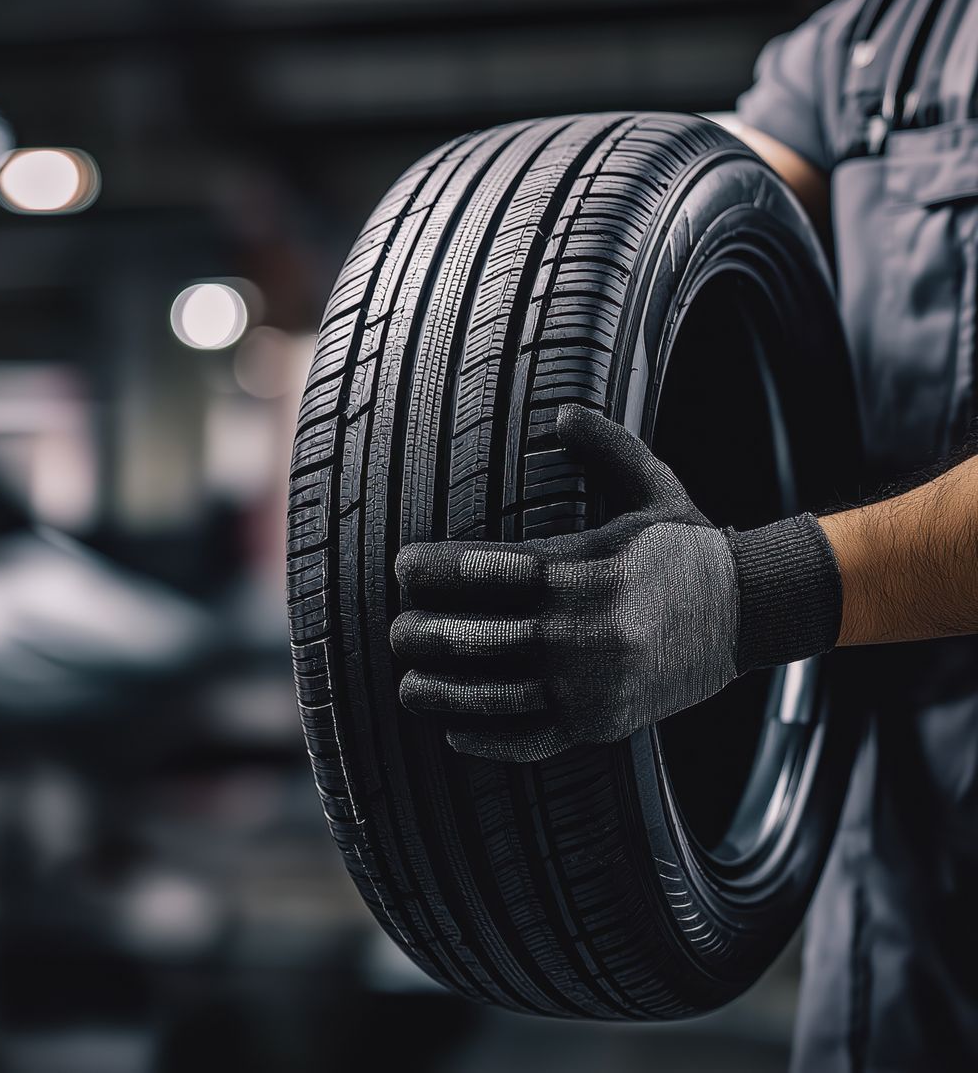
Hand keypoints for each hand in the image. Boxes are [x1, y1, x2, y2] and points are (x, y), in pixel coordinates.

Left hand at [389, 404, 841, 762]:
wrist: (756, 611)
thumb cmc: (689, 548)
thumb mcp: (653, 486)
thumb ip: (605, 447)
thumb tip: (561, 411)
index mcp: (581, 569)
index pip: (486, 571)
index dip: (434, 572)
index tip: (402, 569)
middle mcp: (580, 630)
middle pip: (477, 638)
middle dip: (424, 637)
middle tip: (395, 632)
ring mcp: (591, 683)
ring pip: (494, 696)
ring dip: (441, 693)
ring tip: (406, 686)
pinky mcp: (603, 722)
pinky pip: (532, 739)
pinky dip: (489, 739)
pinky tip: (456, 731)